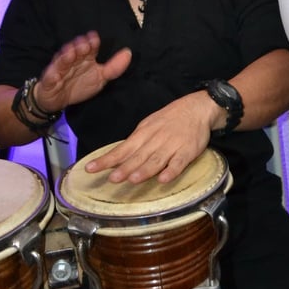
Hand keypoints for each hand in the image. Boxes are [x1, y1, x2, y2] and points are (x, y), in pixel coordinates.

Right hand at [34, 31, 131, 111]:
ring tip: (71, 54)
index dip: (92, 42)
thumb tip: (128, 53)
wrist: (58, 100)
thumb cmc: (80, 85)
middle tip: (85, 45)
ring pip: (61, 60)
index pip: (89, 47)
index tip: (95, 39)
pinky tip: (56, 74)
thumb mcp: (100, 78)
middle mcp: (72, 60)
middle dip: (79, 47)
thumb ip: (114, 67)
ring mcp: (59, 69)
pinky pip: (50, 77)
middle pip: (74, 50)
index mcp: (84, 58)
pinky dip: (52, 75)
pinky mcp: (49, 80)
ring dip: (65, 57)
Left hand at [84, 90, 217, 183]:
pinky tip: (163, 179)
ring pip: (157, 160)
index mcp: (144, 133)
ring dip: (145, 170)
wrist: (197, 108)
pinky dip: (171, 171)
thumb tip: (118, 158)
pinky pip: (179, 162)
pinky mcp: (188, 151)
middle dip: (125, 167)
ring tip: (133, 179)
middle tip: (112, 179)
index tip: (91, 168)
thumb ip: (136, 143)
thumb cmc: (170, 119)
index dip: (107, 159)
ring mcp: (172, 146)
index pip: (122, 149)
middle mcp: (156, 140)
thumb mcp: (149, 125)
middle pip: (138, 156)